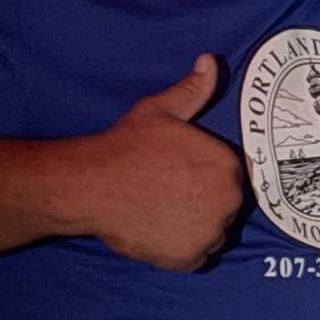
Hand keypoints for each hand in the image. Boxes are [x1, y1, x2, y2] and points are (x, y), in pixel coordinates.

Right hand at [79, 55, 244, 269]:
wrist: (90, 185)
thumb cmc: (125, 146)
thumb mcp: (160, 111)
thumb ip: (192, 90)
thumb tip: (210, 61)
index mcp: (227, 164)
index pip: (229, 177)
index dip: (203, 176)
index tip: (179, 175)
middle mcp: (228, 200)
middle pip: (223, 207)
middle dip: (202, 202)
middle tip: (166, 193)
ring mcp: (211, 231)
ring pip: (212, 232)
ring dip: (193, 226)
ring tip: (160, 210)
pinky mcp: (192, 257)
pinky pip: (196, 256)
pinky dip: (180, 249)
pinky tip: (156, 229)